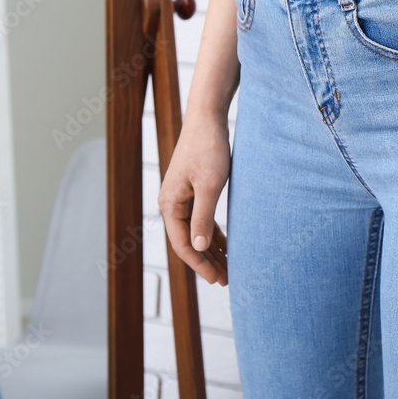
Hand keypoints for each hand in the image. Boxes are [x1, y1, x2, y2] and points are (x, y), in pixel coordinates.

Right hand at [157, 115, 229, 285]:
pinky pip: (200, 219)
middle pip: (187, 241)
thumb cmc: (209, 149)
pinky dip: (213, 234)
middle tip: (227, 279)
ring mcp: (181, 197)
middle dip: (206, 261)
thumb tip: (198, 246)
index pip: (182, 244)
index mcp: (170, 204)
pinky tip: (226, 246)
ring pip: (195, 232)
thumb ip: (202, 218)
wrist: (207, 119)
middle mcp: (171, 203)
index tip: (217, 279)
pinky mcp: (192, 190)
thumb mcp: (209, 186)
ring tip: (228, 268)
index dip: (199, 264)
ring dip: (210, 250)